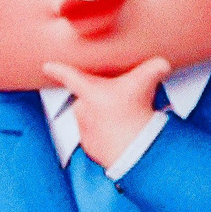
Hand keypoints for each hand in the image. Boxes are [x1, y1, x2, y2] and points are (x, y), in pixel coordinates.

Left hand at [42, 56, 167, 168]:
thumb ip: (155, 68)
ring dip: (103, 116)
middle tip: (120, 99)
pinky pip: (94, 136)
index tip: (47, 67)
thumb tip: (163, 63)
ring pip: (90, 117)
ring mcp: (83, 129)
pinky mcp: (89, 146)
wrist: (135, 148)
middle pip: (87, 97)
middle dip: (100, 96)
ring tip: (122, 118)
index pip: (69, 76)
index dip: (57, 70)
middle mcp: (82, 109)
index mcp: (90, 91)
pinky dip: (104, 134)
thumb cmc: (136, 114)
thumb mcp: (147, 83)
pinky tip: (119, 134)